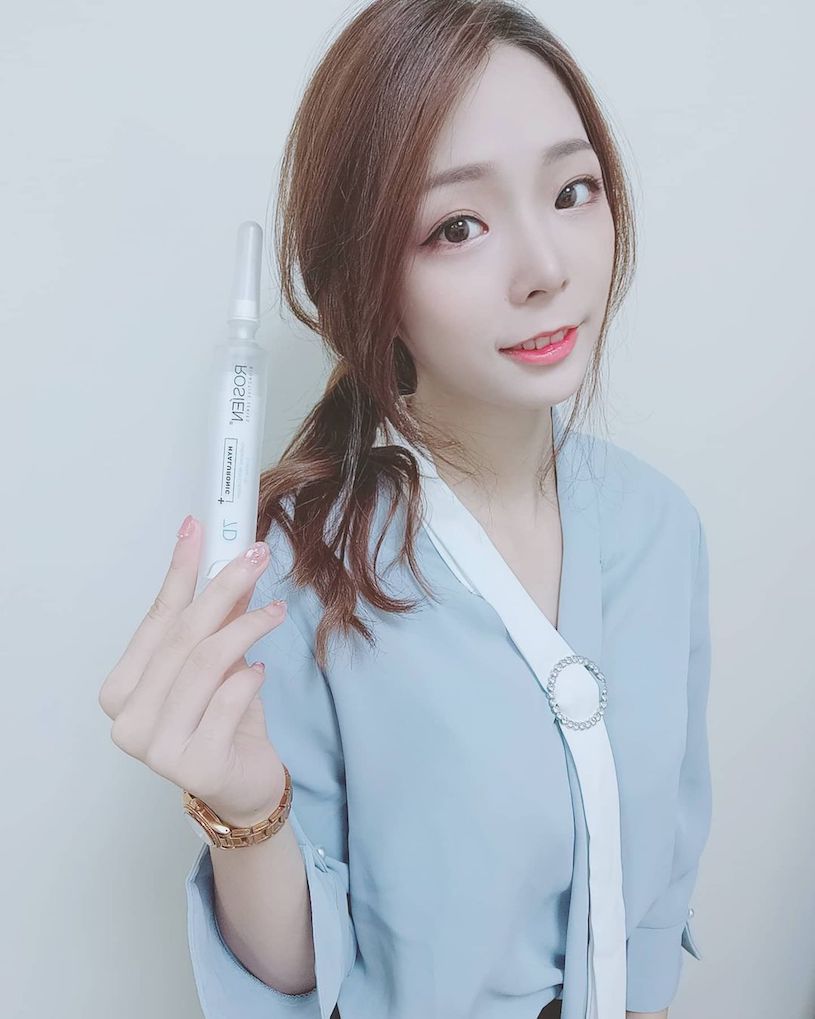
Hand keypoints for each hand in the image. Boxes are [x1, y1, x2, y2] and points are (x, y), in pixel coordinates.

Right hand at [98, 517, 288, 826]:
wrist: (242, 785)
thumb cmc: (222, 722)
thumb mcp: (217, 663)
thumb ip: (216, 620)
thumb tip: (230, 561)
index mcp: (121, 689)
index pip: (156, 618)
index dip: (180, 570)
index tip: (197, 530)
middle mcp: (127, 719)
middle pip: (183, 635)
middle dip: (223, 587)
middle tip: (256, 558)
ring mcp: (155, 746)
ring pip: (206, 662)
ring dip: (248, 627)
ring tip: (275, 612)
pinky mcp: (193, 765)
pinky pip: (228, 698)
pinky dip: (250, 677)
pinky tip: (259, 672)